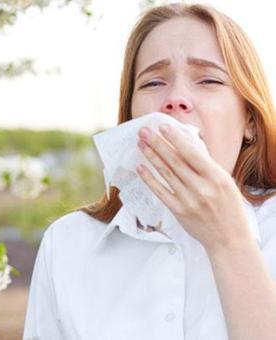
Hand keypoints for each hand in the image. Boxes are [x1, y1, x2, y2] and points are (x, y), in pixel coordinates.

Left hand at [135, 123, 252, 250]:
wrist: (229, 239)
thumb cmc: (228, 208)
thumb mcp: (225, 182)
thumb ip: (206, 166)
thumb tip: (185, 145)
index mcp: (217, 177)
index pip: (192, 153)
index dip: (176, 139)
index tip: (163, 126)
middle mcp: (202, 188)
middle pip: (174, 161)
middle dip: (158, 143)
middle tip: (144, 131)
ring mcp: (189, 200)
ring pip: (165, 174)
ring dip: (151, 157)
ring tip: (141, 144)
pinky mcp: (179, 211)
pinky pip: (160, 192)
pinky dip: (150, 179)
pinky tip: (141, 168)